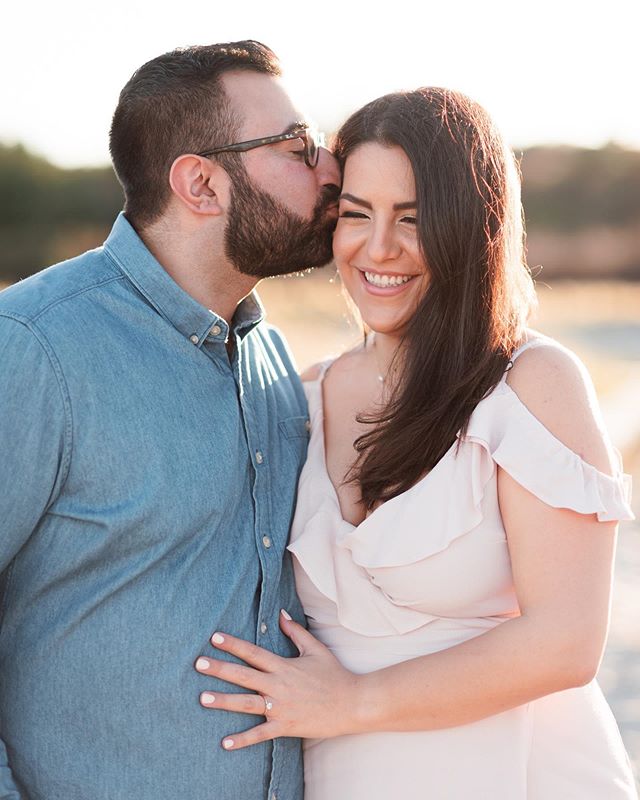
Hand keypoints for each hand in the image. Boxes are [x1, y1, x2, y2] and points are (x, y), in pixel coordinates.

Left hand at [194, 610, 360, 749]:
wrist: (352, 703)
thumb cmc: (334, 674)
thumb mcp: (316, 649)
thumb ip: (296, 631)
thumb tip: (280, 613)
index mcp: (283, 666)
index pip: (253, 652)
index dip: (233, 644)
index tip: (214, 637)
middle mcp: (278, 686)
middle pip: (243, 676)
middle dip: (219, 669)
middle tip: (198, 664)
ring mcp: (280, 707)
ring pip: (246, 704)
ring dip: (223, 701)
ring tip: (202, 698)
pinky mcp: (285, 726)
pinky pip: (260, 734)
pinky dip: (242, 739)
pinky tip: (225, 743)